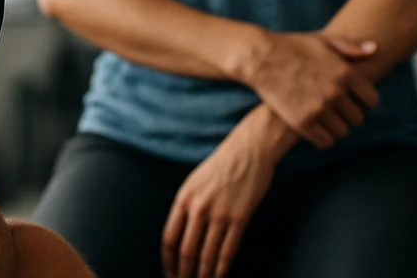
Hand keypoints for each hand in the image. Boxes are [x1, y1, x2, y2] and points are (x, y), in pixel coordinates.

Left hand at [162, 124, 274, 277]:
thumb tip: (181, 235)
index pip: (169, 238)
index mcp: (183, 198)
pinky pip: (227, 251)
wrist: (247, 151)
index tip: (169, 273)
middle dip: (184, 273)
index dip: (168, 261)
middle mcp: (198, 208)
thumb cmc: (221, 166)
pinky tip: (218, 276)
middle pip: (186, 251)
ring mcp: (219, 214)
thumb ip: (186, 207)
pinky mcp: (239, 218)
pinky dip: (221, 269)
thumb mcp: (194, 183)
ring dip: (202, 275)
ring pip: (206, 255)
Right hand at [238, 31, 379, 147]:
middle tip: (336, 109)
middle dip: (349, 114)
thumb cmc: (292, 46)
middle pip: (357, 118)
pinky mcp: (302, 122)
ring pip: (342, 131)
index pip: (371, 100)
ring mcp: (319, 109)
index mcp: (345, 73)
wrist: (259, 57)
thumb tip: (375, 49)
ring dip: (336, 127)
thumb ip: (350, 48)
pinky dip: (323, 138)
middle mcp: (335, 93)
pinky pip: (325, 141)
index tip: (354, 99)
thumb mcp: (322, 41)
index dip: (364, 100)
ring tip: (325, 118)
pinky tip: (316, 128)